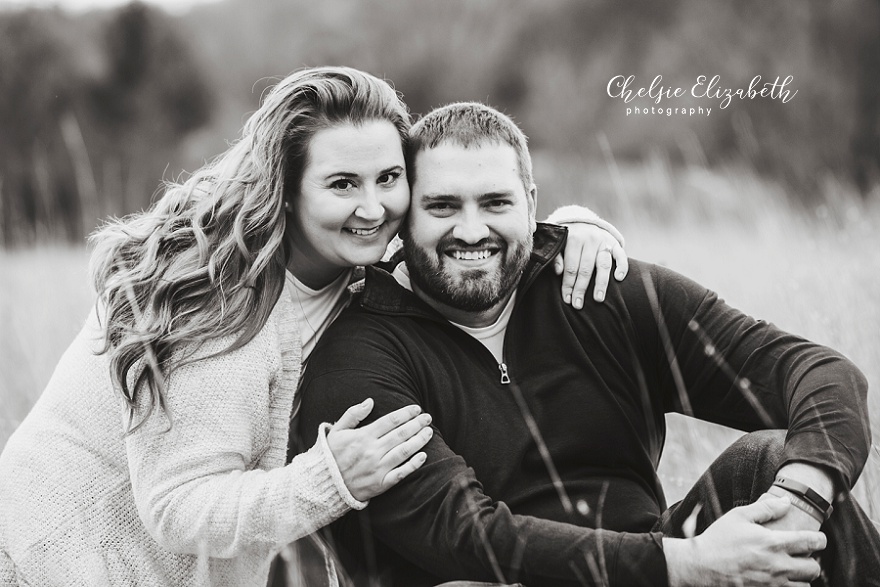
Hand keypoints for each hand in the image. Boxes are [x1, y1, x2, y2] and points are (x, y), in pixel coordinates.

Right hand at [326, 399, 432, 501]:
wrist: (325, 485)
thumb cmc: (331, 455)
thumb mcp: (336, 431)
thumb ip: (353, 414)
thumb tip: (370, 401)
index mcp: (363, 436)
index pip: (390, 421)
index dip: (405, 413)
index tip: (416, 409)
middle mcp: (372, 451)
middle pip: (401, 434)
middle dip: (416, 424)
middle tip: (427, 418)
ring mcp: (378, 468)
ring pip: (404, 451)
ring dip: (419, 440)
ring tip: (429, 432)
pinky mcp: (381, 483)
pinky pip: (401, 473)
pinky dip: (414, 464)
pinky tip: (423, 456)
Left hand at [553, 223, 627, 307]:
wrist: (584, 221)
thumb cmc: (568, 239)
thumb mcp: (558, 244)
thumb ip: (556, 256)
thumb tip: (558, 272)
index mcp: (573, 239)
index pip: (571, 267)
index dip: (568, 284)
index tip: (567, 299)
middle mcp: (590, 239)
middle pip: (586, 268)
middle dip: (581, 288)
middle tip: (578, 305)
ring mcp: (604, 241)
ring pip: (603, 264)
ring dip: (601, 283)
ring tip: (598, 299)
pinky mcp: (615, 243)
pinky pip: (621, 255)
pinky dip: (622, 266)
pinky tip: (619, 278)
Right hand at [664, 498, 825, 586]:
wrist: (701, 567)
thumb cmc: (718, 540)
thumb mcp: (738, 516)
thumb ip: (765, 508)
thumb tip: (786, 502)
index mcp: (773, 543)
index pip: (812, 542)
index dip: (820, 539)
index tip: (817, 538)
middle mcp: (778, 566)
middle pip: (814, 568)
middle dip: (812, 561)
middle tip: (802, 556)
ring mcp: (773, 584)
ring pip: (805, 586)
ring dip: (801, 578)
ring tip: (791, 570)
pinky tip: (781, 580)